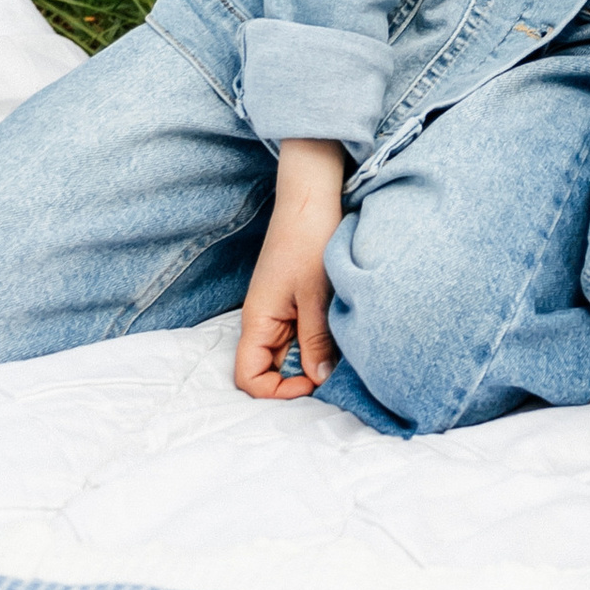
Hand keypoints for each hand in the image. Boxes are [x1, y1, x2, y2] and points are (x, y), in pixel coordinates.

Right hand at [234, 140, 344, 399]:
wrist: (312, 198)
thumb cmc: (309, 239)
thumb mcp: (316, 295)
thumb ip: (316, 340)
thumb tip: (319, 380)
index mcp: (259, 322)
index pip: (249, 378)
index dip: (276, 391)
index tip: (312, 383)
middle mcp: (264, 321)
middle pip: (269, 370)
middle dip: (297, 380)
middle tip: (332, 376)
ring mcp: (279, 311)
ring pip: (288, 354)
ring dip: (311, 360)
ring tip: (340, 357)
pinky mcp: (295, 300)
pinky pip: (300, 334)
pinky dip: (317, 341)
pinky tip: (339, 337)